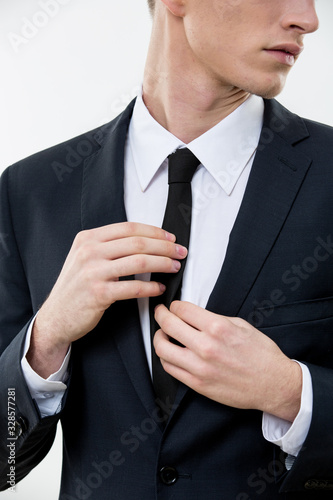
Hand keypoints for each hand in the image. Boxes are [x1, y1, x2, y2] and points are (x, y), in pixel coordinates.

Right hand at [27, 222, 186, 376]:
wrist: (55, 316)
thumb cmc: (75, 287)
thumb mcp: (84, 257)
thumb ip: (107, 246)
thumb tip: (145, 241)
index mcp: (87, 238)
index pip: (129, 228)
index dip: (154, 231)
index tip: (170, 237)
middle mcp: (89, 252)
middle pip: (137, 243)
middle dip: (165, 246)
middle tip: (180, 252)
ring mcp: (93, 273)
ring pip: (139, 262)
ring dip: (163, 264)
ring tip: (174, 267)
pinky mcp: (99, 294)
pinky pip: (133, 288)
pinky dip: (151, 288)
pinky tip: (160, 288)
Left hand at [153, 301, 301, 421]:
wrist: (273, 384)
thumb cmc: (262, 355)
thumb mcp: (241, 325)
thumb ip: (215, 319)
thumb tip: (195, 316)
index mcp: (217, 328)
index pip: (182, 310)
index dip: (175, 305)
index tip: (174, 306)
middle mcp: (205, 346)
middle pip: (168, 324)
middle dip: (160, 314)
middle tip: (160, 312)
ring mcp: (199, 367)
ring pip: (162, 348)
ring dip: (159, 337)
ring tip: (162, 333)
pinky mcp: (197, 384)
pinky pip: (169, 368)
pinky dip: (165, 357)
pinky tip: (170, 352)